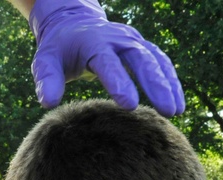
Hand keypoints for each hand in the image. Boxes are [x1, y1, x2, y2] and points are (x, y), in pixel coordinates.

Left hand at [29, 0, 183, 114]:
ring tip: (176, 112)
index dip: (119, 82)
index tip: (129, 105)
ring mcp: (133, 41)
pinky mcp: (142, 47)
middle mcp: (118, 38)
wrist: (73, 25)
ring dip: (168, 85)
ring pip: (156, 60)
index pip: (108, 62)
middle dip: (155, 84)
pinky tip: (177, 103)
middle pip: (141, 59)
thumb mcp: (45, 61)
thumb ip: (47, 80)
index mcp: (94, 42)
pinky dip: (170, 81)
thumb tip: (48, 103)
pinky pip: (161, 62)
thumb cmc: (58, 49)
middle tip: (167, 111)